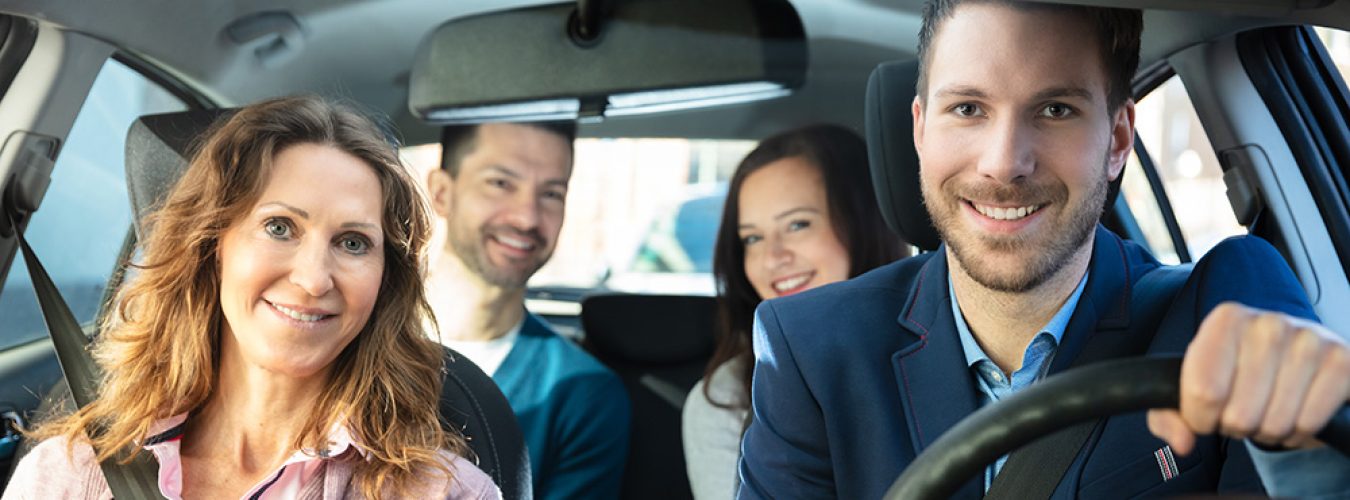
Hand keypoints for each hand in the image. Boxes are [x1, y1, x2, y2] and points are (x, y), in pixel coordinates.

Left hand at [1147, 302, 1349, 454]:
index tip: (1207, 412)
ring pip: (1275, 422)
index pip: (1203, 392)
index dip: (1202, 418)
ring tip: (1268, 409)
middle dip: (1237, 426)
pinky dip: (1299, 431)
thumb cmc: (1235, 374)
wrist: (1292, 362)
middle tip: (1243, 410)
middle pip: (1239, 414)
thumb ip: (1168, 416)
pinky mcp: (1341, 363)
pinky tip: (1294, 411)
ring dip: (1268, 430)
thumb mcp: (1191, 388)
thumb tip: (1182, 441)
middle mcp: (1268, 323)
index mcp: (1226, 320)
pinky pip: (1309, 424)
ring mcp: (1309, 340)